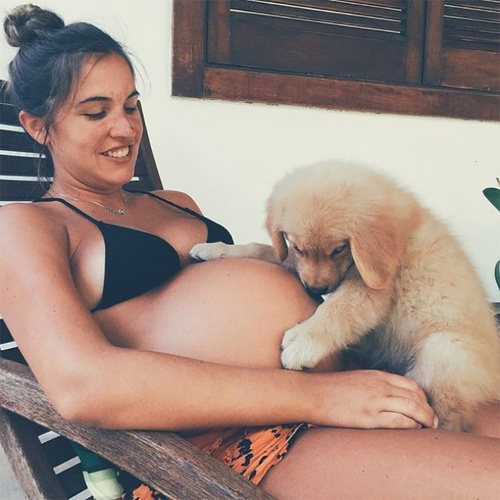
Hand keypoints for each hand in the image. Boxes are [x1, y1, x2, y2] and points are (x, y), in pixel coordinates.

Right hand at [313, 370, 437, 429]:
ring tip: (429, 429)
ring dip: (426, 420)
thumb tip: (388, 397)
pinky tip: (413, 432)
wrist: (313, 393)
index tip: (426, 408)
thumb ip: (375, 385)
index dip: (424, 398)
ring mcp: (375, 401)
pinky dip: (411, 427)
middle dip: (429, 411)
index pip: (411, 385)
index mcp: (378, 376)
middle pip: (416, 397)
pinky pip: (399, 422)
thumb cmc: (332, 388)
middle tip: (434, 422)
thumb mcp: (358, 379)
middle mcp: (380, 386)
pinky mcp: (369, 417)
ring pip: (413, 409)